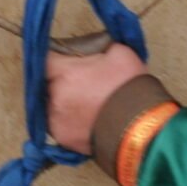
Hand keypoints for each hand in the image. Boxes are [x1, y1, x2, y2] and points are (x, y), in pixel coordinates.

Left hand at [45, 43, 150, 157]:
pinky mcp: (63, 139)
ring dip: (64, 102)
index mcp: (66, 73)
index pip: (45, 58)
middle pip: (48, 83)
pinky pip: (60, 125)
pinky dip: (69, 121)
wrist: (142, 126)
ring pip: (51, 105)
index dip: (55, 57)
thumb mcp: (119, 53)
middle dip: (61, 80)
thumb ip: (98, 46)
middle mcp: (56, 97)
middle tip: (83, 82)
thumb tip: (93, 46)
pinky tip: (87, 118)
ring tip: (87, 103)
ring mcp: (57, 120)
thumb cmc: (131, 89)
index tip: (61, 57)